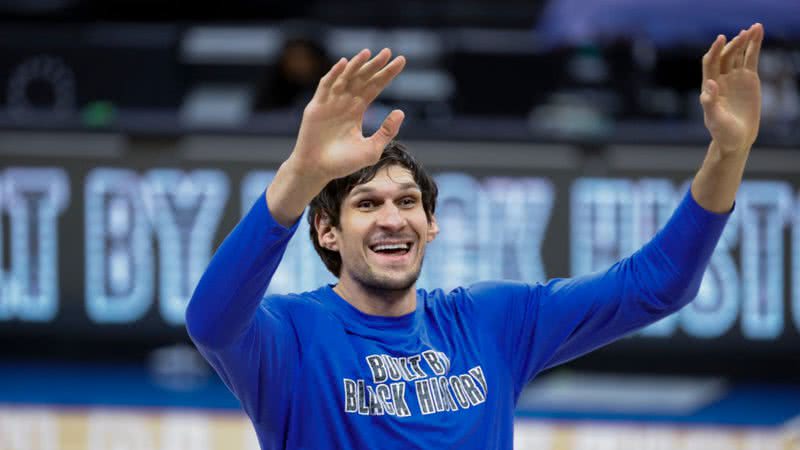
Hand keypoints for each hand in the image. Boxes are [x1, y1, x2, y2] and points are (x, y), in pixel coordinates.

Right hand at [288, 48, 405, 181]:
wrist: (317, 170)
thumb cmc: (343, 163)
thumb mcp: (371, 149)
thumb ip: (386, 131)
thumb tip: (401, 111)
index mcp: (357, 110)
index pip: (375, 86)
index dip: (387, 74)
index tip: (401, 61)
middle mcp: (344, 103)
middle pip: (362, 78)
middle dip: (375, 65)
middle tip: (388, 51)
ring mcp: (330, 103)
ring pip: (345, 78)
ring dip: (356, 65)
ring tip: (368, 53)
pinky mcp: (316, 106)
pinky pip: (326, 86)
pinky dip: (334, 74)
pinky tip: (344, 64)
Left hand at [699, 23, 762, 156]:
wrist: (736, 139)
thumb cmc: (722, 132)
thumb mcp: (714, 119)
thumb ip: (710, 102)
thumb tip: (710, 83)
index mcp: (709, 87)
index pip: (710, 63)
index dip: (715, 50)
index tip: (721, 39)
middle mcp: (721, 79)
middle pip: (725, 56)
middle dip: (733, 44)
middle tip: (743, 33)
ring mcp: (735, 78)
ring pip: (738, 54)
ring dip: (744, 41)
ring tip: (754, 28)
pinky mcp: (749, 79)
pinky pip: (751, 59)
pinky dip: (754, 47)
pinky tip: (758, 34)